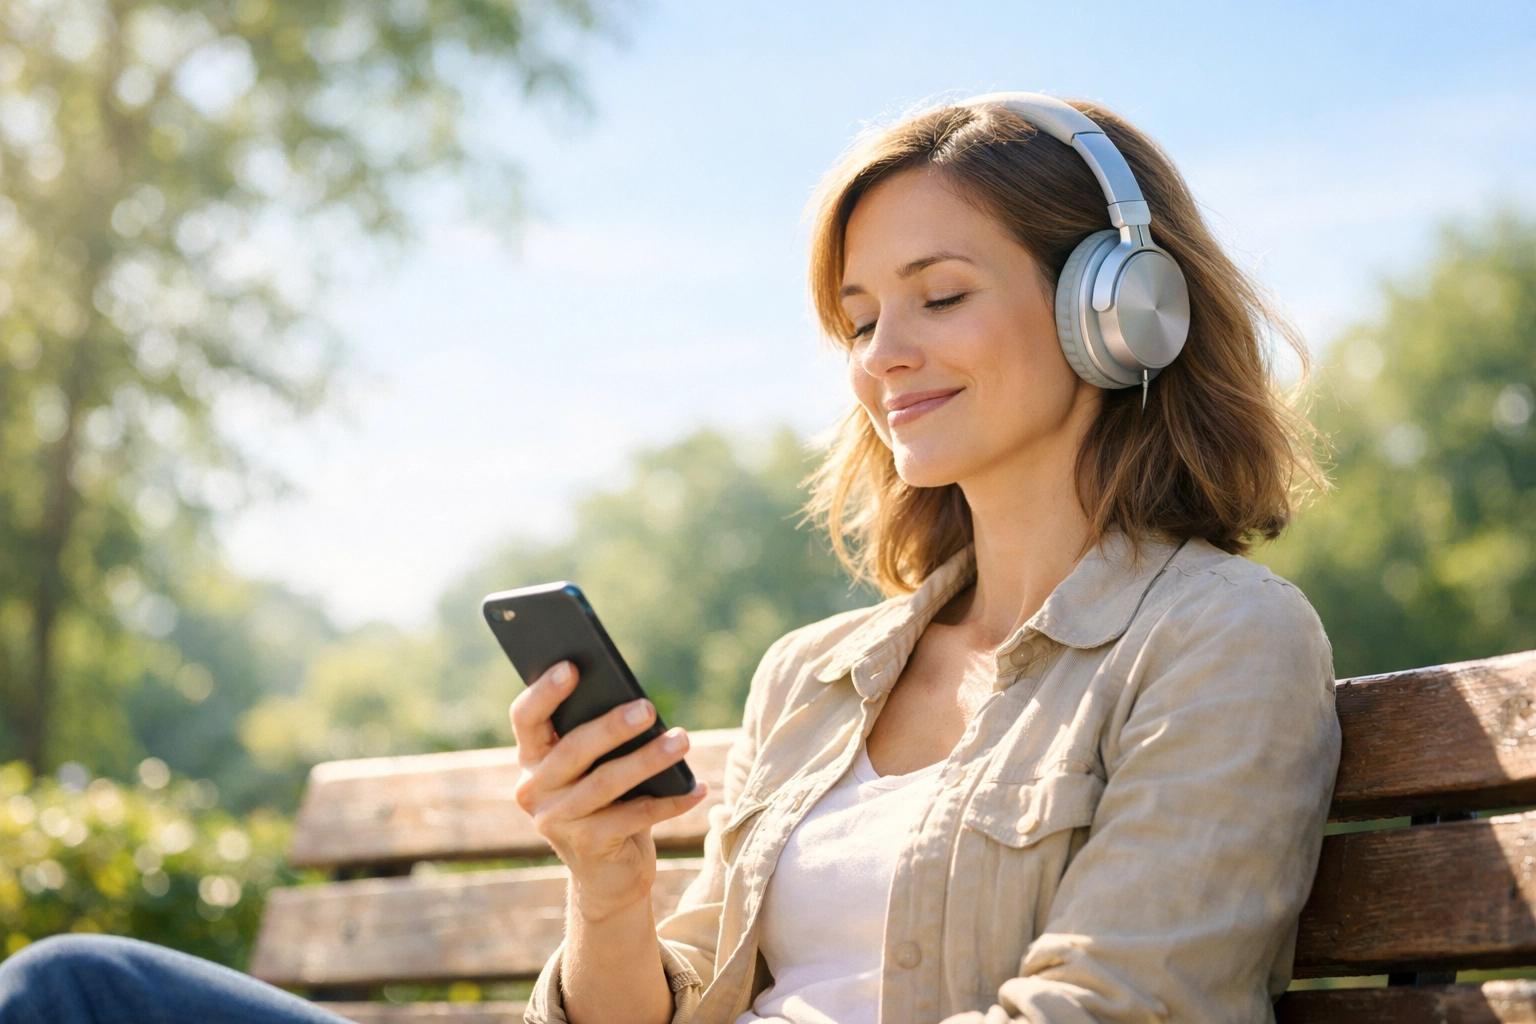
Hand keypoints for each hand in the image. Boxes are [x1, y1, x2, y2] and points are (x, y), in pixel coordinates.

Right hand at [510, 661, 708, 922]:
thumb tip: (637, 702)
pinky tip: (698, 787)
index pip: (525, 718)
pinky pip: (634, 817)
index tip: (571, 666)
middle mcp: (534, 788)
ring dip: (648, 760)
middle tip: (648, 708)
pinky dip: (671, 801)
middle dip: (611, 727)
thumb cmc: (605, 800)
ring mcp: (557, 821)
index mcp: (532, 756)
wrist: (606, 873)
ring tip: (682, 741)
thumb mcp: (594, 765)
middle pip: (572, 750)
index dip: (544, 692)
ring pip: (606, 783)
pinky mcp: (587, 847)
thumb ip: (599, 735)